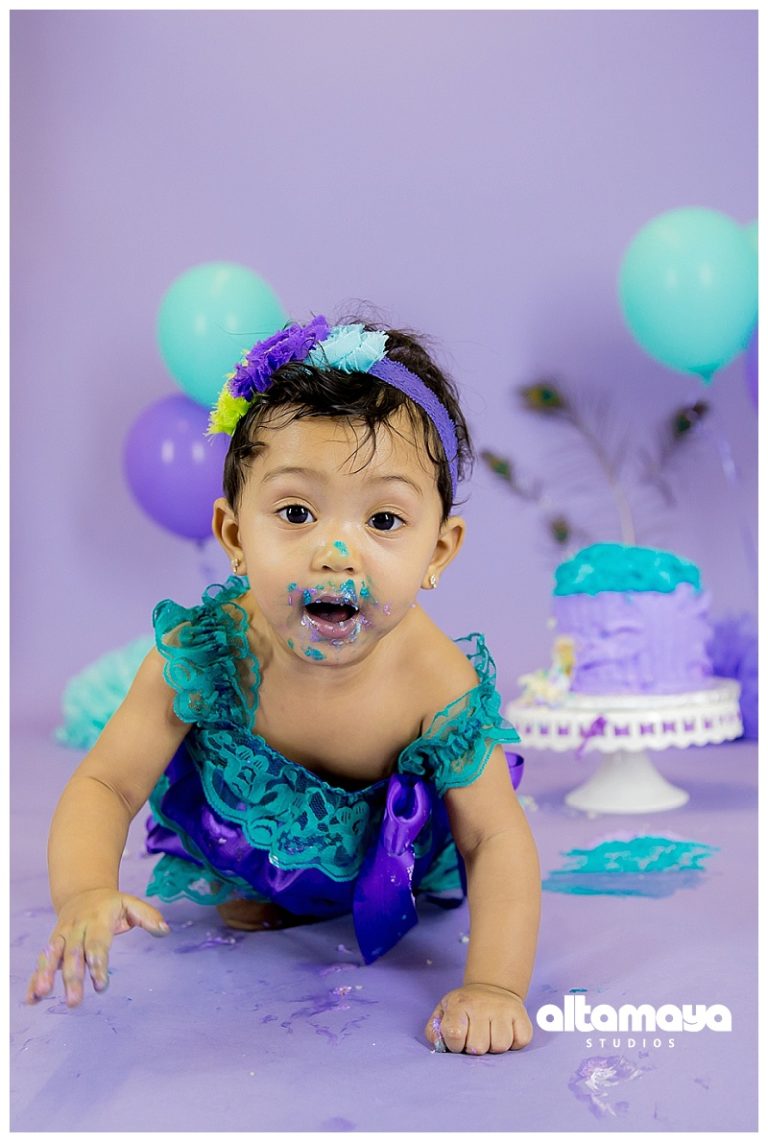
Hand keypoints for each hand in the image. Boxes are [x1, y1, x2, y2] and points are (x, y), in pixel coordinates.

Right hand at [25, 888, 169, 1007]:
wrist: (82, 892)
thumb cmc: (111, 904)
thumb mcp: (131, 904)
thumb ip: (148, 917)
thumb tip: (165, 931)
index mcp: (97, 920)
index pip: (97, 944)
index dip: (98, 964)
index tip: (101, 985)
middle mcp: (76, 929)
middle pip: (73, 954)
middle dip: (72, 978)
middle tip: (74, 1001)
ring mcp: (61, 937)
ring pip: (52, 956)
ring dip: (46, 975)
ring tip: (43, 994)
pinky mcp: (52, 946)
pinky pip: (42, 962)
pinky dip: (35, 979)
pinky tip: (31, 999)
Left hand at [424, 983, 533, 1053]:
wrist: (491, 987)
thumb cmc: (464, 1008)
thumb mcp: (443, 1012)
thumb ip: (434, 1031)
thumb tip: (440, 1045)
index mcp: (459, 1004)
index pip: (454, 1035)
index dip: (455, 1045)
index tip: (458, 1040)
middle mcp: (482, 1004)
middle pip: (478, 1047)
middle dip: (475, 1048)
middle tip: (475, 1036)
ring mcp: (503, 1008)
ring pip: (500, 1046)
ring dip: (495, 1046)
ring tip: (490, 1034)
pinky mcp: (521, 1014)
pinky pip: (520, 1041)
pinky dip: (514, 1043)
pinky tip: (506, 1032)